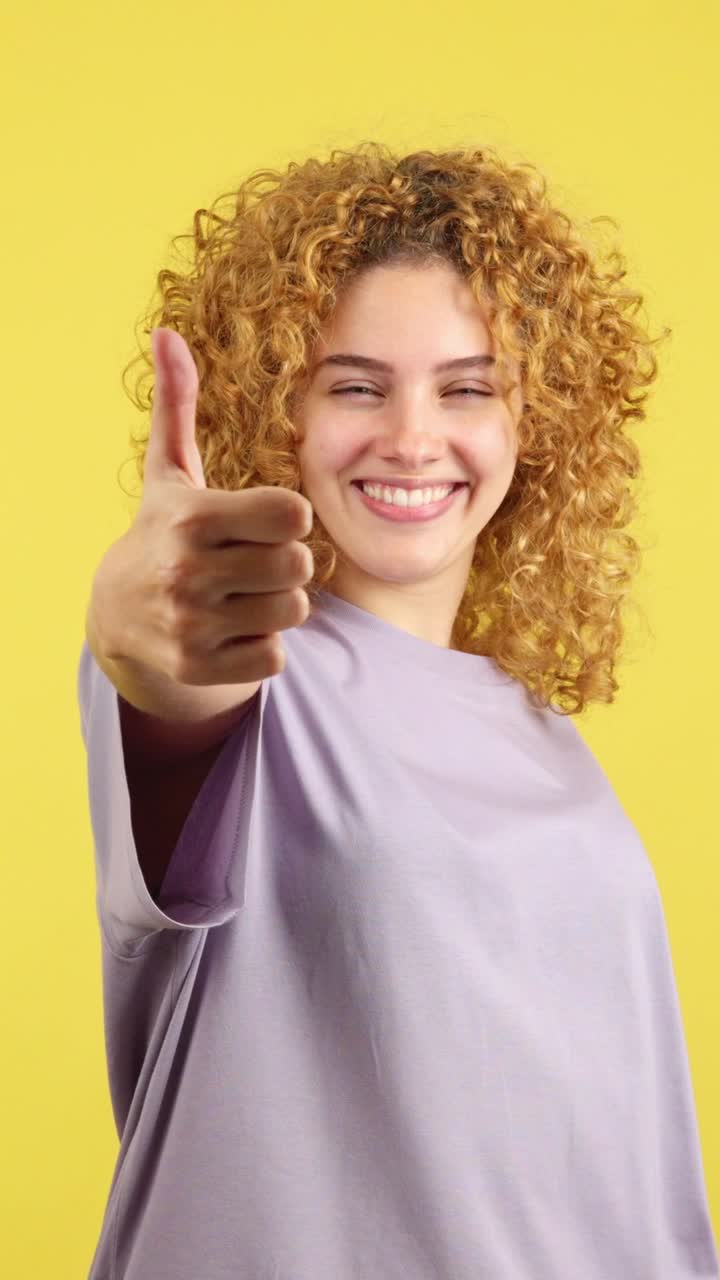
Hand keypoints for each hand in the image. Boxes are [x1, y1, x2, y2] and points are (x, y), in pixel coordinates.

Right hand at [93, 327, 313, 685]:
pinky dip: (262, 645)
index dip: (288, 516)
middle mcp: (188, 573)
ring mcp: (192, 625)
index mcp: (191, 518)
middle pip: (299, 565)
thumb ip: (177, 405)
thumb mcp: (170, 472)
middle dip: (284, 561)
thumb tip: (167, 333)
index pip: (294, 515)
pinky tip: (231, 629)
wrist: (117, 615)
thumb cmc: (163, 532)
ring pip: (292, 611)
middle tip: (251, 561)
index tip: (264, 520)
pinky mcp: (199, 668)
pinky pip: (276, 655)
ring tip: (242, 593)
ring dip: (277, 603)